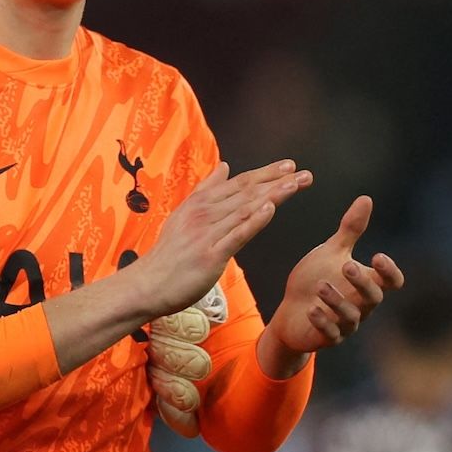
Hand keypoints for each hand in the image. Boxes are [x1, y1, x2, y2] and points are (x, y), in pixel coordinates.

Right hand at [128, 160, 309, 318]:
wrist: (146, 286)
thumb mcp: (183, 215)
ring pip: (244, 210)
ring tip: (295, 184)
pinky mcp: (210, 255)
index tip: (289, 166)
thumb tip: (224, 167)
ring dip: (271, 195)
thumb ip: (205, 191)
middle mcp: (203, 215)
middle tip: (304, 173)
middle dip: (276, 181)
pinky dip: (253, 221)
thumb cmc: (168, 255)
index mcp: (199, 204)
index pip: (237, 184)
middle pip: (245, 194)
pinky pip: (236, 235)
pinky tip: (269, 209)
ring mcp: (206, 234)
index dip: (264, 174)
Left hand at [262, 196, 403, 360]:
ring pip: (351, 317)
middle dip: (362, 283)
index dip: (390, 272)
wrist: (290, 311)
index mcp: (367, 284)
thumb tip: (366, 198)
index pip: (392, 282)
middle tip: (347, 265)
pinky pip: (331, 334)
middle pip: (374, 298)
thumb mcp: (332, 252)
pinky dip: (323, 322)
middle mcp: (362, 306)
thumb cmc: (315, 279)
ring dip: (338, 302)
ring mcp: (346, 324)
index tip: (378, 256)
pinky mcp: (328, 337)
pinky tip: (312, 310)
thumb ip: (350, 230)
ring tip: (321, 287)